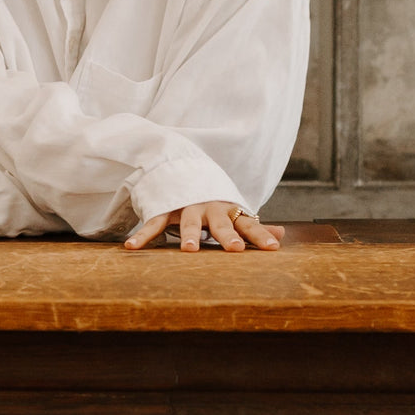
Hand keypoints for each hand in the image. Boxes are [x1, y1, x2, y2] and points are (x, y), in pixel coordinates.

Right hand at [124, 201, 284, 252]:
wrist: (180, 164)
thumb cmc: (211, 198)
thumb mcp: (232, 210)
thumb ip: (254, 225)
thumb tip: (283, 234)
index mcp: (228, 210)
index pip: (249, 224)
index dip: (261, 236)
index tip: (273, 248)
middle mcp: (209, 208)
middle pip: (220, 223)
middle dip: (228, 235)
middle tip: (235, 249)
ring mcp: (186, 207)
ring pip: (188, 222)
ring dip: (188, 235)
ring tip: (189, 250)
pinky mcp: (165, 208)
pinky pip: (154, 223)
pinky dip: (142, 235)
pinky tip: (131, 247)